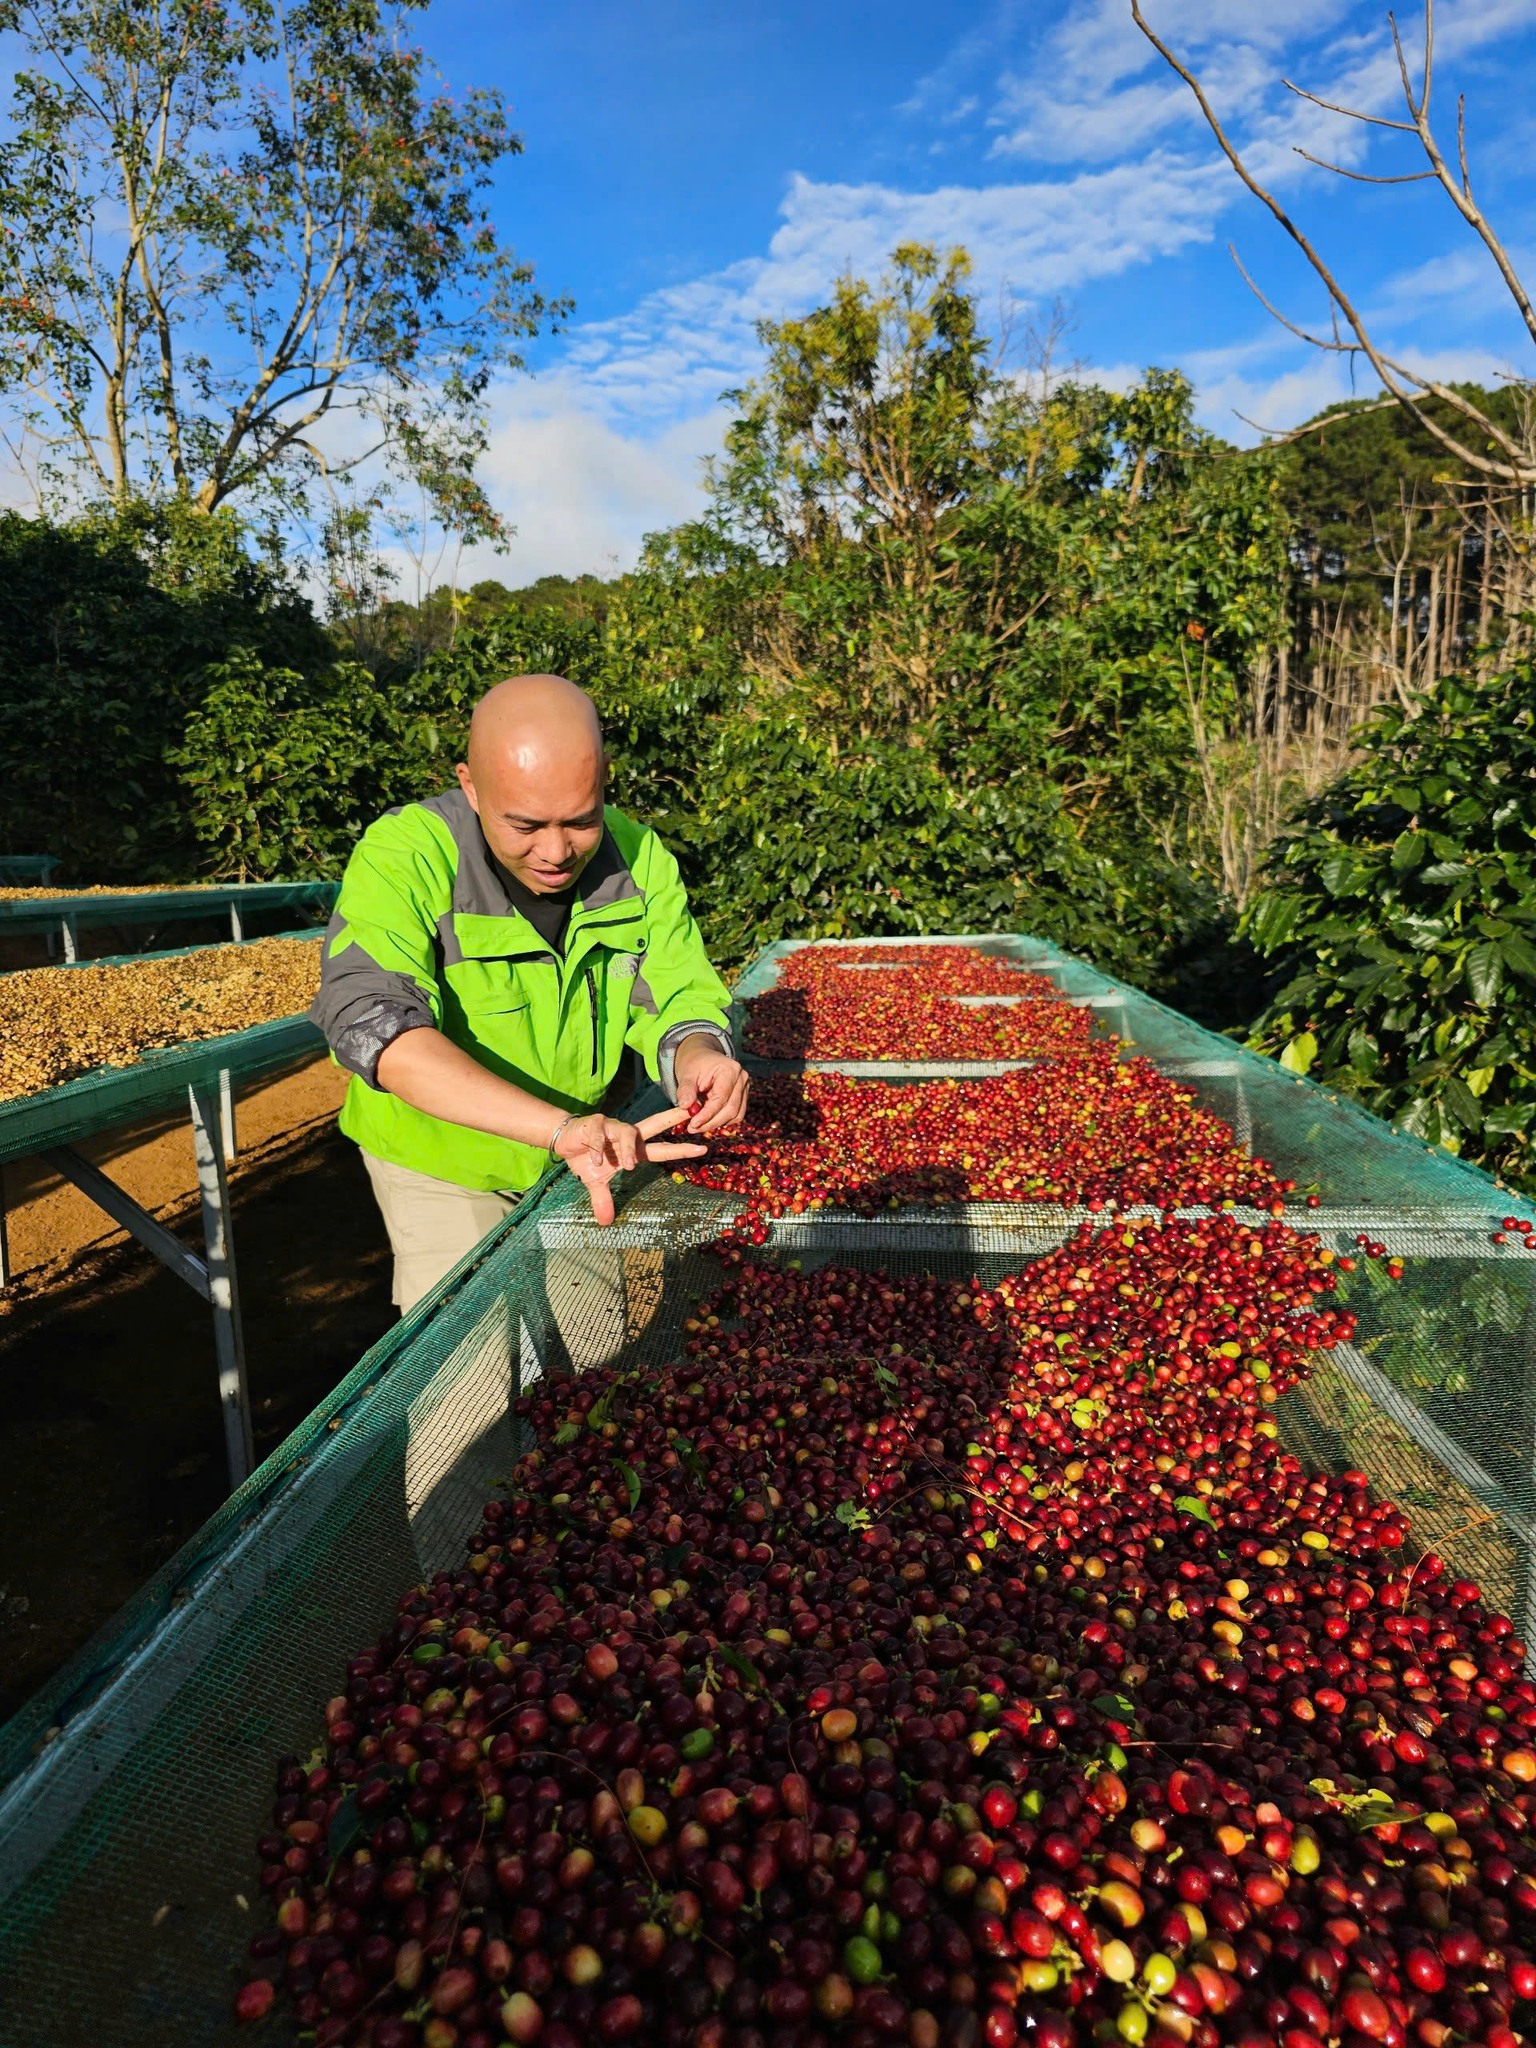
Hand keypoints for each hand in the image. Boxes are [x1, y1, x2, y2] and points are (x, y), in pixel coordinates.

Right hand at [554, 1106, 704, 1226]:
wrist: (564, 1141)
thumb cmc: (586, 1158)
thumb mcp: (596, 1182)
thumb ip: (604, 1200)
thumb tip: (605, 1222)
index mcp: (634, 1149)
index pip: (662, 1149)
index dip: (681, 1149)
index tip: (703, 1149)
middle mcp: (627, 1134)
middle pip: (654, 1124)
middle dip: (672, 1118)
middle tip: (688, 1113)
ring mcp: (612, 1127)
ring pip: (628, 1134)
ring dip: (630, 1150)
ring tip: (628, 1167)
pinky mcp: (595, 1124)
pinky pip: (600, 1137)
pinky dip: (599, 1149)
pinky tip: (596, 1161)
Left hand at [673, 1039, 751, 1134]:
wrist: (701, 1057)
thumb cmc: (694, 1064)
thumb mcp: (686, 1074)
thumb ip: (686, 1091)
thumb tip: (685, 1107)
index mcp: (730, 1070)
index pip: (721, 1098)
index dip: (707, 1114)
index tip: (693, 1124)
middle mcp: (742, 1079)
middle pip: (731, 1109)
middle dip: (711, 1122)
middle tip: (692, 1129)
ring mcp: (745, 1088)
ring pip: (735, 1115)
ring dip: (716, 1124)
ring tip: (698, 1126)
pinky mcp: (742, 1097)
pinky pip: (735, 1115)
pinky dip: (721, 1121)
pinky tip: (707, 1121)